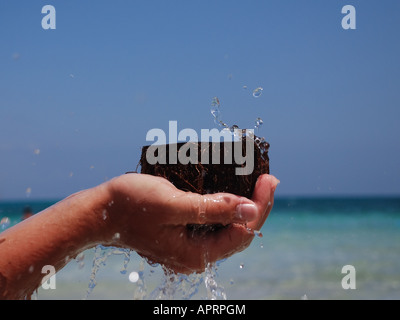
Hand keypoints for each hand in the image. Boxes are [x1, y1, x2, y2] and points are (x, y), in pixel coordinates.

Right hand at [103, 173, 278, 273]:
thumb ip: (212, 209)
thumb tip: (249, 209)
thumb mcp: (173, 204)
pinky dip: (226, 206)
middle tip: (268, 179)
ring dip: (244, 205)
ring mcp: (189, 245)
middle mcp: (196, 254)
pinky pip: (214, 223)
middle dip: (256, 205)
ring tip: (257, 183)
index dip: (260, 206)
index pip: (242, 232)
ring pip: (228, 227)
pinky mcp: (183, 234)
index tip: (269, 180)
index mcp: (196, 253)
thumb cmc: (131, 206)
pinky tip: (232, 191)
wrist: (100, 213)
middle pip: (239, 231)